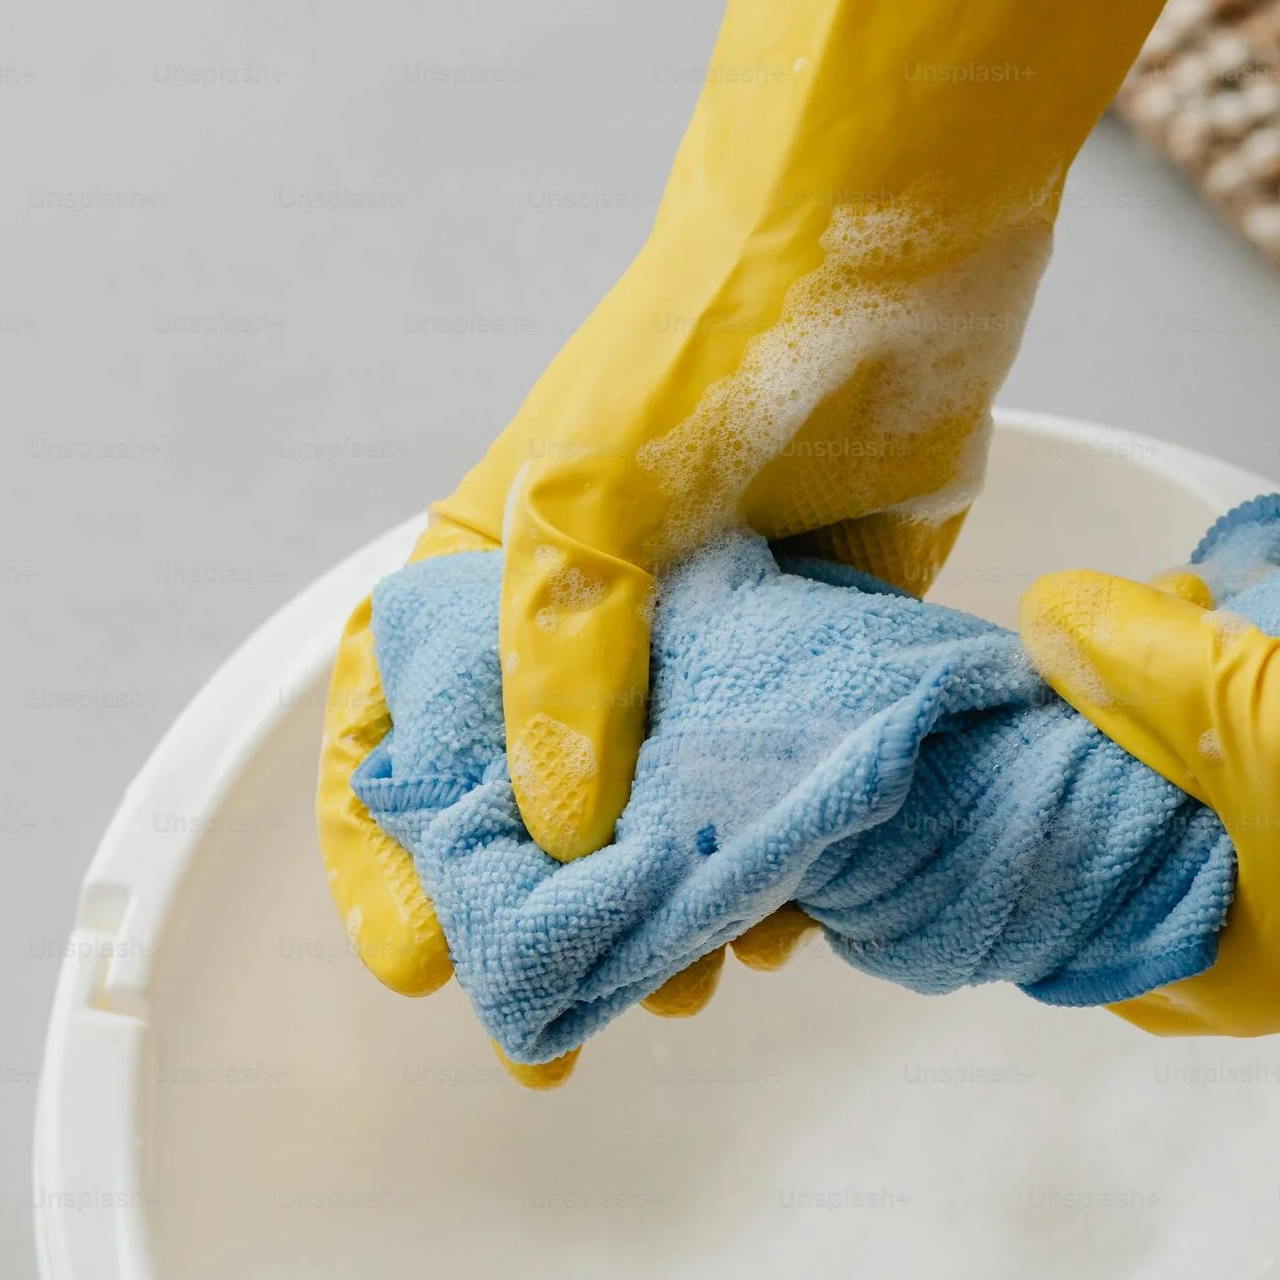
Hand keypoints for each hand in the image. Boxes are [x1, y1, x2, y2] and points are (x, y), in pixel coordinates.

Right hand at [318, 0, 1215, 1081]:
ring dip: (671, 914)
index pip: (401, 737)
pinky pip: (790, 792)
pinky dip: (784, 866)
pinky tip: (789, 920)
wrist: (890, 252)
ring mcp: (715, 657)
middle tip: (562, 1027)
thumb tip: (562, 836)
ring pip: (672, 823)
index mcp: (497, 583)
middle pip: (541, 811)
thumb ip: (562, 669)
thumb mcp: (585, 502)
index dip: (390, 855)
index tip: (416, 960)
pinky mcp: (825, 662)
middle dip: (545, 925)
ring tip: (686, 987)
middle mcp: (597, 635)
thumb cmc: (698, 351)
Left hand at [1019, 353, 1279, 1035]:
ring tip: (1187, 601)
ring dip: (1195, 667)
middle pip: (1136, 815)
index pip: (1074, 914)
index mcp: (1229, 968)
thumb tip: (1045, 616)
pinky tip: (1251, 597)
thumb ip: (1136, 667)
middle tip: (1095, 636)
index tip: (1011, 725)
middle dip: (1117, 719)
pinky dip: (1266, 651)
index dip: (1035, 821)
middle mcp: (1271, 923)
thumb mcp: (1263, 720)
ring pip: (1206, 746)